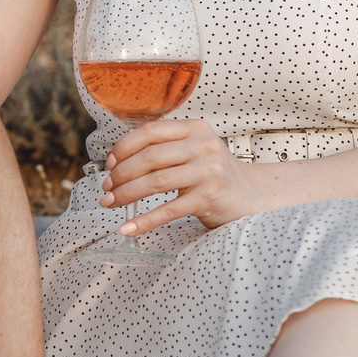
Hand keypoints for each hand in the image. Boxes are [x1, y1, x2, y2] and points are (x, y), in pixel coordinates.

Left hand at [101, 119, 250, 233]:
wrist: (251, 194)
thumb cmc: (213, 173)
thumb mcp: (194, 149)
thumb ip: (165, 146)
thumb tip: (117, 159)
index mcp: (195, 128)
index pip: (150, 131)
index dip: (124, 147)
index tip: (109, 162)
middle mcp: (203, 146)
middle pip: (149, 158)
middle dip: (120, 174)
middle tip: (106, 187)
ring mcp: (208, 172)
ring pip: (155, 182)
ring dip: (126, 194)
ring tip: (110, 202)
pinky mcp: (209, 198)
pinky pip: (168, 211)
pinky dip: (144, 220)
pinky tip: (128, 227)